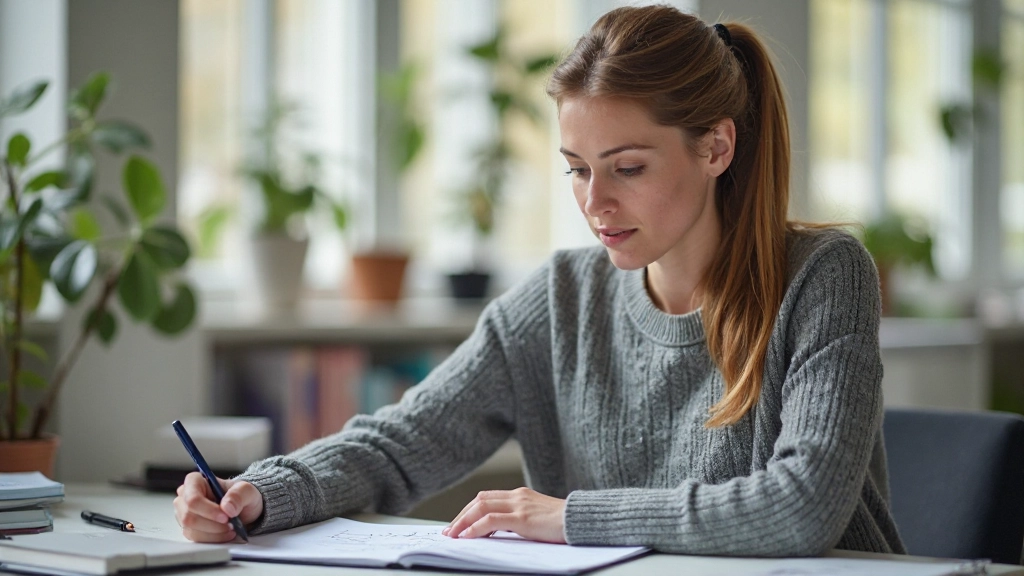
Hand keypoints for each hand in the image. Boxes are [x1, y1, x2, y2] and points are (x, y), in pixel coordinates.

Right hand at [173, 472, 262, 542]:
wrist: (244, 509)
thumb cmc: (241, 496)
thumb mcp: (247, 491)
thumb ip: (238, 495)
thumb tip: (227, 507)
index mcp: (195, 481)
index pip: (192, 499)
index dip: (208, 510)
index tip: (225, 517)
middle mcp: (185, 497)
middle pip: (189, 517)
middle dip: (213, 524)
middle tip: (231, 525)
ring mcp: (184, 514)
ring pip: (191, 530)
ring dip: (214, 533)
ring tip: (230, 528)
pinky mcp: (189, 528)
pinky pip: (195, 539)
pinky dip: (213, 539)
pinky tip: (225, 533)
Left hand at [443, 487, 565, 542]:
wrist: (582, 520)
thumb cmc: (563, 523)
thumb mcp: (538, 518)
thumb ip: (520, 519)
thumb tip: (501, 530)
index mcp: (521, 495)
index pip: (487, 498)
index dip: (469, 510)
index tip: (459, 523)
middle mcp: (517, 496)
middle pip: (479, 501)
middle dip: (461, 516)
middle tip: (450, 531)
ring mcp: (519, 505)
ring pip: (481, 508)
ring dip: (463, 521)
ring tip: (453, 535)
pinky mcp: (522, 518)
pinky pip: (491, 521)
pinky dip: (475, 527)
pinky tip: (467, 536)